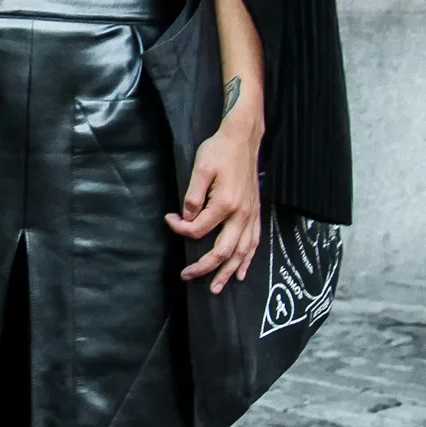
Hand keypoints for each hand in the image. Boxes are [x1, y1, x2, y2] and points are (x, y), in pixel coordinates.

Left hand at [165, 117, 261, 293]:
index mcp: (225, 204)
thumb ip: (193, 196)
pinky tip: (242, 272)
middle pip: (223, 251)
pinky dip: (248, 260)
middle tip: (186, 276)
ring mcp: (251, 216)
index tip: (169, 220)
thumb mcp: (201, 167)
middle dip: (204, 267)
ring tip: (215, 288)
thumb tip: (187, 219)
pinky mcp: (256, 213)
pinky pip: (254, 243)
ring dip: (228, 272)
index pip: (199, 228)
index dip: (181, 229)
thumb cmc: (219, 150)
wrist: (242, 139)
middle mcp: (241, 214)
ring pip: (241, 253)